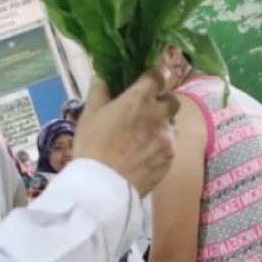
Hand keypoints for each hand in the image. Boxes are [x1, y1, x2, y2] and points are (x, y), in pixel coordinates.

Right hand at [74, 71, 178, 196]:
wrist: (103, 186)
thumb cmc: (92, 145)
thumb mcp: (89, 113)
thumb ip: (100, 90)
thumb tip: (104, 77)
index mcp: (140, 98)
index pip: (159, 75)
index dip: (155, 75)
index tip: (149, 80)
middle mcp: (159, 114)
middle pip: (172, 100)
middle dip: (162, 103)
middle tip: (146, 112)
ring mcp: (168, 137)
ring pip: (172, 125)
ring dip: (161, 126)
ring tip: (143, 138)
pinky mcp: (171, 158)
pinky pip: (170, 146)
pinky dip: (160, 146)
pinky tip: (144, 156)